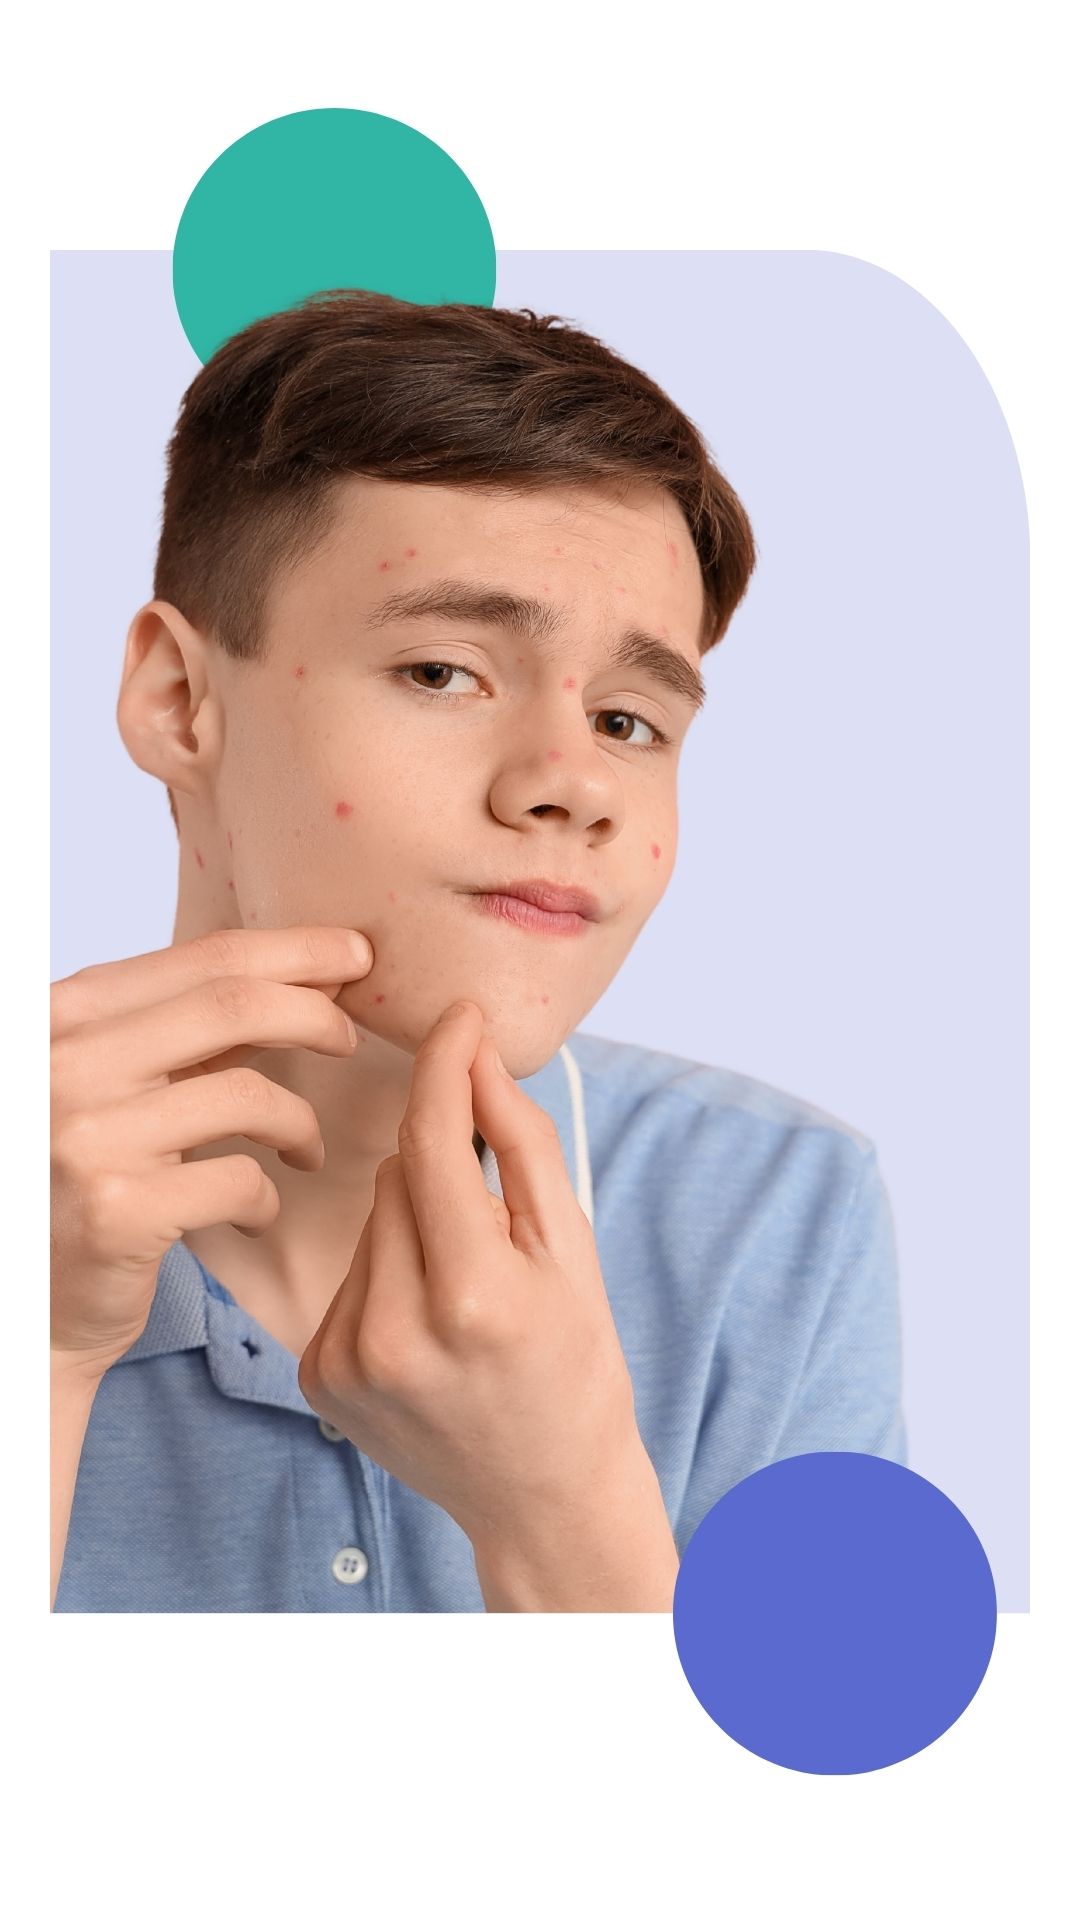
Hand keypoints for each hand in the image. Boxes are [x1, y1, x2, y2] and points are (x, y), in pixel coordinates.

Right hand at [50, 925, 373, 1378]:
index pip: (202, 959)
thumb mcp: (113, 1084)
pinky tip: (255, 1214)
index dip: (293, 950)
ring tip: (305, 1149)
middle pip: (234, 1004)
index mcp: (64, 1016)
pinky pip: (241, 1181)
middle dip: (315, 1012)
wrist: (24, 1305)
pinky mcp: (117, 1212)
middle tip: (351, 1037)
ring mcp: (88, 1137)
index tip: (353, 952)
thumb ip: (184, 1033)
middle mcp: (65, 1063)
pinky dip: (266, 1198)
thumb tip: (301, 977)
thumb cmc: (75, 1183)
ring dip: (299, 1122)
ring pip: (249, 1095)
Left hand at [297, 999, 661, 1600]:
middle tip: (493, 1228)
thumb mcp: (571, 1251)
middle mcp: (397, 1331)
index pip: (432, 1142)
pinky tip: (428, 1324)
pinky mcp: (318, 1377)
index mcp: (473, 1296)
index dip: (445, 1065)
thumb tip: (476, 1056)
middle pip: (397, 1174)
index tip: (458, 1014)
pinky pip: (346, 1274)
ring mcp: (348, 1360)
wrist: (543, 1494)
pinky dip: (385, 1273)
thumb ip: (521, 1144)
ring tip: (463, 1289)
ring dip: (412, 1222)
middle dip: (443, 1170)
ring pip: (368, 1220)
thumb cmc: (574, 1365)